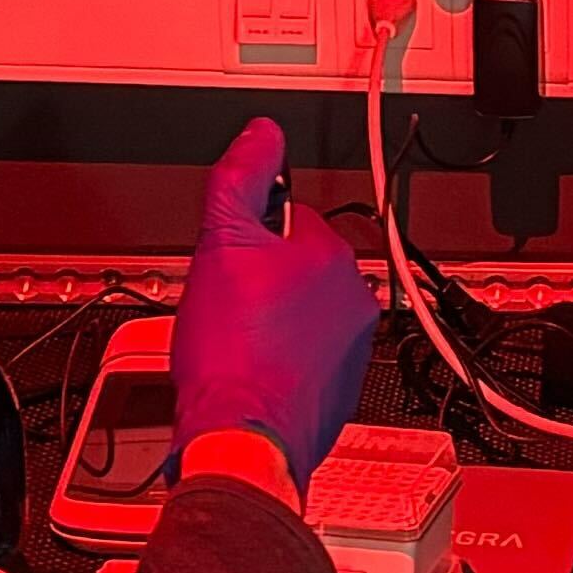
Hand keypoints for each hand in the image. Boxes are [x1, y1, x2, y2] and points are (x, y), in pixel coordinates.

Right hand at [168, 113, 382, 476]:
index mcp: (331, 256)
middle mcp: (354, 298)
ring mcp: (351, 345)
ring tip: (238, 339)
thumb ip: (240, 181)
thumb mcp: (218, 248)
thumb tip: (262, 134)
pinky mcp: (340, 385)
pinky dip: (282, 356)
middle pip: (297, 266)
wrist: (244, 438)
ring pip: (302, 311)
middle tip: (228, 304)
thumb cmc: (233, 357)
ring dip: (273, 317)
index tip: (227, 260)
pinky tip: (253, 367)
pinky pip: (308, 354)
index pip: (288, 218)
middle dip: (262, 278)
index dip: (247, 235)